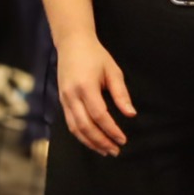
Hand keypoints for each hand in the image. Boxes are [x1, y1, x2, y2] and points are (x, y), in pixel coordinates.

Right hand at [55, 32, 135, 155]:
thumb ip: (121, 93)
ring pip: (76, 129)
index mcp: (86, 86)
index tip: (123, 139)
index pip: (99, 115)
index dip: (111, 130)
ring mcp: (64, 99)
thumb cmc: (95, 55)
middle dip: (101, 142)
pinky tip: (92, 140)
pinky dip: (82, 135)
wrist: (72, 43)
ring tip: (105, 150)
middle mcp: (72, 96)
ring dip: (90, 143)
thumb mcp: (113, 70)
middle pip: (86, 126)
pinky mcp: (62, 102)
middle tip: (115, 150)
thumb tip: (131, 114)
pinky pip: (71, 124)